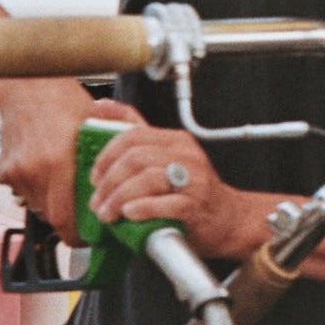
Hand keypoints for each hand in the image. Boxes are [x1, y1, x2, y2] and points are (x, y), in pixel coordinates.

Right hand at [0, 80, 140, 243]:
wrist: (24, 83)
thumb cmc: (62, 98)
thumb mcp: (94, 124)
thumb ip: (107, 155)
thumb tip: (125, 180)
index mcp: (58, 161)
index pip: (64, 218)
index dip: (76, 235)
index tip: (87, 236)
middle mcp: (34, 170)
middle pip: (51, 216)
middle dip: (67, 217)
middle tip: (82, 209)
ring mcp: (16, 171)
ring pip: (37, 205)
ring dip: (52, 201)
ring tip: (64, 180)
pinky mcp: (4, 169)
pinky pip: (24, 191)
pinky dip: (37, 187)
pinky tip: (46, 167)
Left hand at [87, 118, 248, 259]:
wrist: (229, 218)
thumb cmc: (193, 189)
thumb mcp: (167, 155)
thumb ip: (135, 130)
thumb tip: (102, 106)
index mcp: (176, 140)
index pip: (133, 135)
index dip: (107, 156)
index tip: (95, 176)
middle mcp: (186, 155)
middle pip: (136, 158)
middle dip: (109, 181)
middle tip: (97, 201)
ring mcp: (193, 179)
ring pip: (147, 178)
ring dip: (119, 198)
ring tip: (108, 213)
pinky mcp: (196, 205)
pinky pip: (165, 203)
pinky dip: (143, 208)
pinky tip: (130, 214)